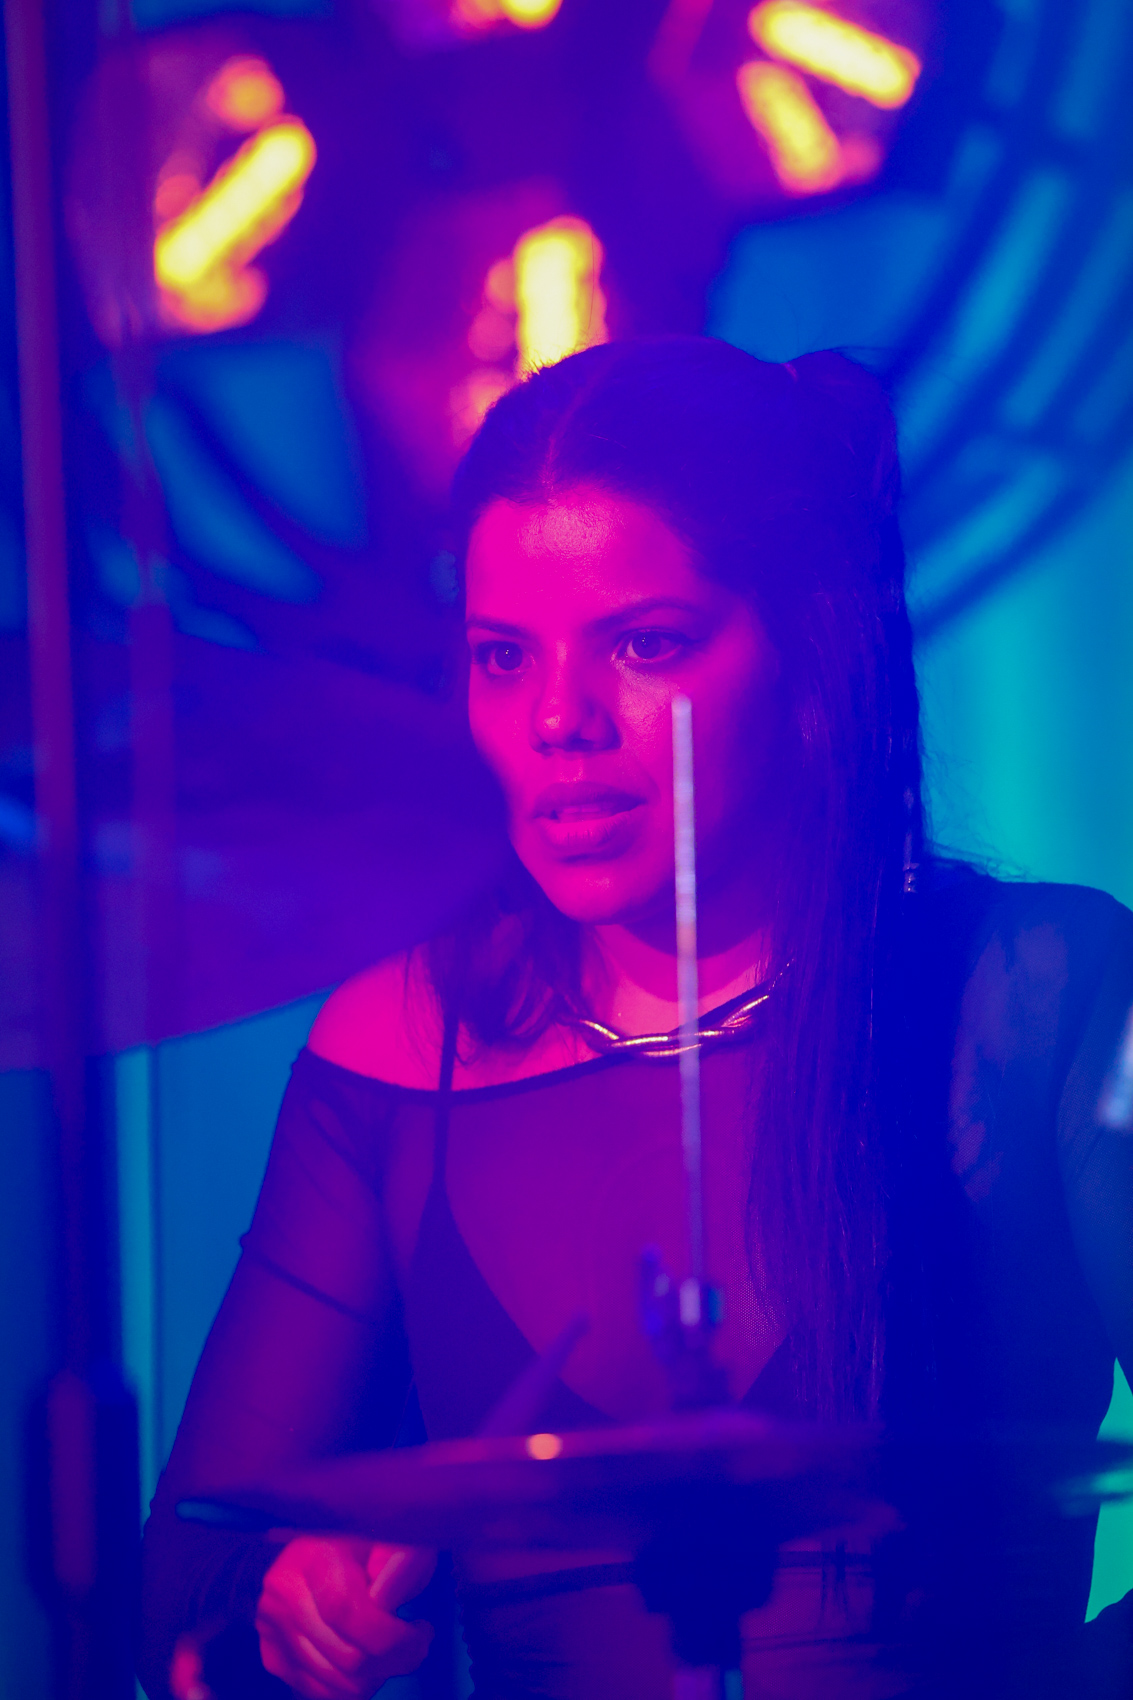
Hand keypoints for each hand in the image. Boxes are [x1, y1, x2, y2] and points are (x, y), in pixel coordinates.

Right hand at [256, 1535, 435, 1698]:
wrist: (321, 1543)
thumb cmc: (369, 1538)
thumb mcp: (396, 1537)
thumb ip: (402, 1564)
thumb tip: (388, 1603)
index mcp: (313, 1554)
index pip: (344, 1609)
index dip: (390, 1635)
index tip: (422, 1630)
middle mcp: (282, 1592)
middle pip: (346, 1657)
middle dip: (395, 1660)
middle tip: (416, 1643)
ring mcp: (272, 1628)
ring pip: (336, 1684)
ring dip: (378, 1676)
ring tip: (393, 1648)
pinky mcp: (272, 1654)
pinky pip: (321, 1693)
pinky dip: (354, 1687)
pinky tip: (369, 1658)